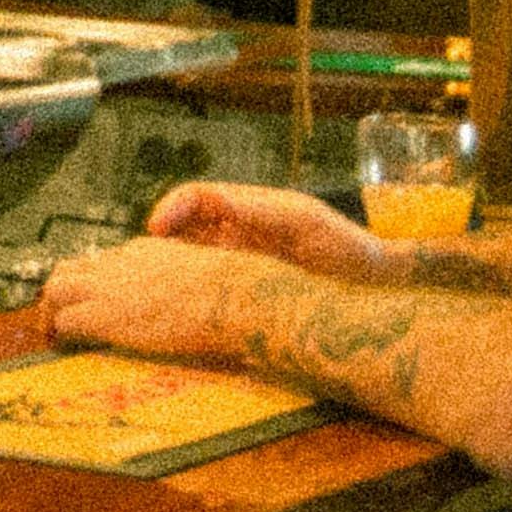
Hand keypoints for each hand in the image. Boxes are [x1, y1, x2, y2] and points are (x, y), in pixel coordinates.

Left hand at [44, 236, 316, 365]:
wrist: (232, 296)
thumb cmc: (233, 294)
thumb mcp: (205, 278)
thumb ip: (190, 284)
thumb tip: (198, 304)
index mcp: (147, 251)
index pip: (105, 261)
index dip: (94, 283)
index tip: (93, 302)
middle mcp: (123, 262)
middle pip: (72, 267)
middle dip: (61, 291)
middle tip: (60, 317)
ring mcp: (110, 286)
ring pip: (56, 287)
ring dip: (51, 310)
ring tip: (53, 334)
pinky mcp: (105, 314)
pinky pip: (65, 319)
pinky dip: (58, 333)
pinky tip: (63, 346)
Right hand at [142, 176, 386, 276]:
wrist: (375, 284)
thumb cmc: (345, 246)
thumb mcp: (304, 222)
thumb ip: (262, 211)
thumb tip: (218, 201)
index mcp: (247, 208)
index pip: (195, 197)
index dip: (172, 208)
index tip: (157, 228)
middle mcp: (235, 233)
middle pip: (181, 230)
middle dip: (155, 243)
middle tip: (136, 265)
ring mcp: (237, 264)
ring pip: (186, 262)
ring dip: (165, 272)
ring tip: (146, 291)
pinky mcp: (242, 294)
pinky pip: (205, 293)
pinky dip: (185, 299)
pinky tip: (178, 313)